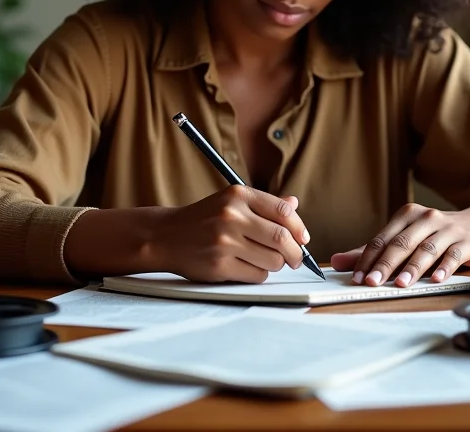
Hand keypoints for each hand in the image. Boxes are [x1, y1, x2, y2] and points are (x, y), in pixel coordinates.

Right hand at [154, 186, 308, 283]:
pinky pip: (256, 275)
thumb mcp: (231, 201)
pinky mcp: (219, 265)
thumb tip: (295, 205)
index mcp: (238, 195)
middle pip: (282, 238)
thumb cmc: (204, 218)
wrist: (166, 235)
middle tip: (295, 258)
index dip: (299, 228)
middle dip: (295, 253)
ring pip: (272, 260)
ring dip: (276, 265)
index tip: (303, 239)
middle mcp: (231, 215)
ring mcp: (224, 241)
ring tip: (266, 261)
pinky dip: (260, 274)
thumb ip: (264, 204)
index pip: (283, 211)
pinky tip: (249, 267)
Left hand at [330, 202, 469, 286]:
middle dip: (385, 264)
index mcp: (407, 215)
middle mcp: (425, 218)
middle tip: (372, 282)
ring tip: (400, 284)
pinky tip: (435, 279)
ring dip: (412, 268)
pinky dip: (443, 267)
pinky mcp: (466, 241)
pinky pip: (453, 255)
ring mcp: (447, 228)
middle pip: (401, 243)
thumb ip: (373, 250)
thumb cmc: (436, 234)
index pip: (382, 238)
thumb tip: (337, 261)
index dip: (368, 258)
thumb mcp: (405, 237)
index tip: (357, 277)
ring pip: (425, 249)